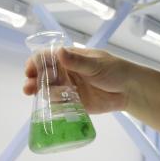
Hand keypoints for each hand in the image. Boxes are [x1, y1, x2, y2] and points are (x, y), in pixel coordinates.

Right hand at [23, 47, 159, 132]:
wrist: (130, 90)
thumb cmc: (115, 70)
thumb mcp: (96, 64)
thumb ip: (78, 61)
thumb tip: (60, 52)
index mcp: (69, 59)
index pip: (47, 58)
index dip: (36, 63)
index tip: (30, 69)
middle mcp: (66, 73)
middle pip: (44, 76)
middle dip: (34, 80)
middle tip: (29, 87)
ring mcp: (69, 89)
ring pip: (49, 91)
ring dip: (41, 93)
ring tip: (35, 95)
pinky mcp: (74, 104)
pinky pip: (59, 106)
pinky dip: (52, 107)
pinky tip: (49, 108)